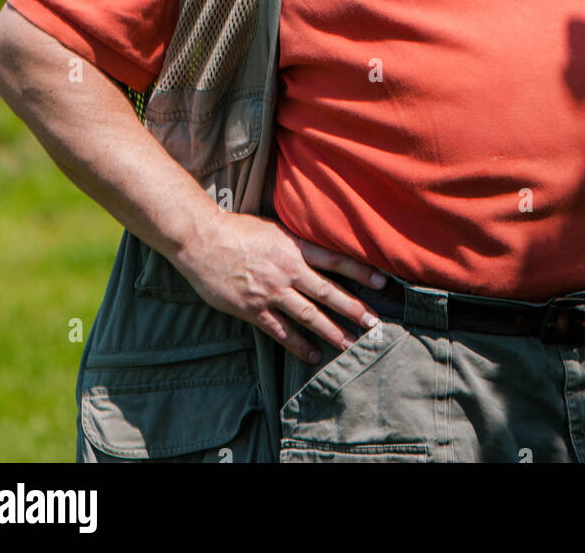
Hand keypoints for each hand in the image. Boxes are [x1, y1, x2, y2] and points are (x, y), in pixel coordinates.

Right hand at [175, 213, 385, 361]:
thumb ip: (295, 243)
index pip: (334, 260)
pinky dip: (299, 345)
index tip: (382, 283)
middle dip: (354, 308)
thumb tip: (317, 251)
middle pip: (328, 292)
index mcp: (294, 247)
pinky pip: (281, 331)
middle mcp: (288, 270)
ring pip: (309, 315)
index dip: (360, 271)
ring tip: (351, 345)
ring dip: (333, 332)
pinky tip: (314, 355)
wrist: (203, 241)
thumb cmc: (237, 230)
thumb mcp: (273, 228)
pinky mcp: (254, 310)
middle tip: (376, 323)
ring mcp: (271, 292)